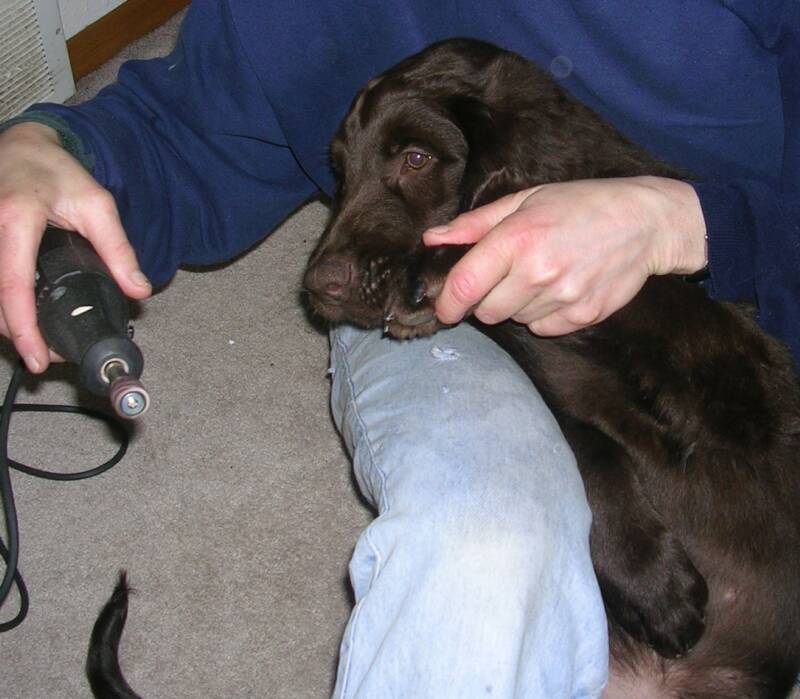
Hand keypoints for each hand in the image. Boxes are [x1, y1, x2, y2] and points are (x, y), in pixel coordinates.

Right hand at [0, 122, 150, 372]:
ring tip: (38, 343)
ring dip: (7, 323)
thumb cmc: (58, 173)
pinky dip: (2, 305)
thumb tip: (139, 289)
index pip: (13, 285)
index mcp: (16, 220)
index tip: (38, 358)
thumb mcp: (98, 205)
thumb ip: (118, 249)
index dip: (24, 328)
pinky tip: (22, 318)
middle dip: (18, 335)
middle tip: (45, 357)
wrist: (23, 146)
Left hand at [423, 177, 707, 334]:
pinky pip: (542, 328)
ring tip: (537, 277)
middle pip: (485, 311)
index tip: (442, 307)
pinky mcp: (583, 316)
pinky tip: (558, 290)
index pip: (465, 285)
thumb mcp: (525, 200)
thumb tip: (432, 240)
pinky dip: (541, 315)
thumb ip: (474, 224)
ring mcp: (563, 297)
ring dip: (515, 305)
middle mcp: (538, 271)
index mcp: (517, 238)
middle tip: (503, 278)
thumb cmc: (580, 204)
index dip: (446, 302)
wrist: (645, 222)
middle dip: (484, 299)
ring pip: (513, 320)